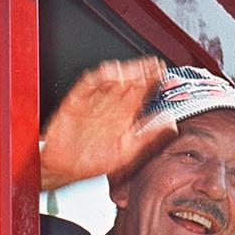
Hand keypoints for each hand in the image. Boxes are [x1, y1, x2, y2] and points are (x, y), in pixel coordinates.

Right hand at [40, 57, 174, 190]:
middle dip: (141, 72)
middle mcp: (111, 105)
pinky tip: (109, 74)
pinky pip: (87, 85)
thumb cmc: (93, 162)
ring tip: (136, 69)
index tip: (163, 72)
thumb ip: (149, 137)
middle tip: (153, 65)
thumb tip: (171, 124)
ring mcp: (93, 101)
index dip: (153, 80)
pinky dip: (97, 78)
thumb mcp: (128, 152)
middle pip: (129, 81)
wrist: (63, 169)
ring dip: (123, 72)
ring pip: (110, 80)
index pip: (142, 91)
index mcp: (125, 115)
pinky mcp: (76, 101)